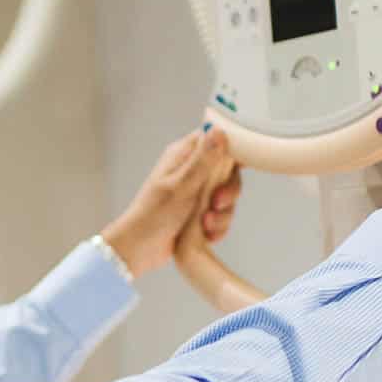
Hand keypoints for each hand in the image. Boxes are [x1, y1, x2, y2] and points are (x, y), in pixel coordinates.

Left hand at [100, 128, 233, 278]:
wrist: (139, 250)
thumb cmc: (152, 214)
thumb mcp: (181, 185)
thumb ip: (202, 160)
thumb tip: (219, 131)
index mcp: (183, 155)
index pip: (215, 139)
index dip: (233, 148)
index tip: (242, 164)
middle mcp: (191, 170)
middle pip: (228, 171)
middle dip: (228, 191)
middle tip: (216, 203)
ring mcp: (196, 193)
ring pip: (226, 197)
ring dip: (222, 214)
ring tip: (205, 224)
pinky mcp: (199, 213)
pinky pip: (221, 216)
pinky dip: (217, 227)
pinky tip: (206, 234)